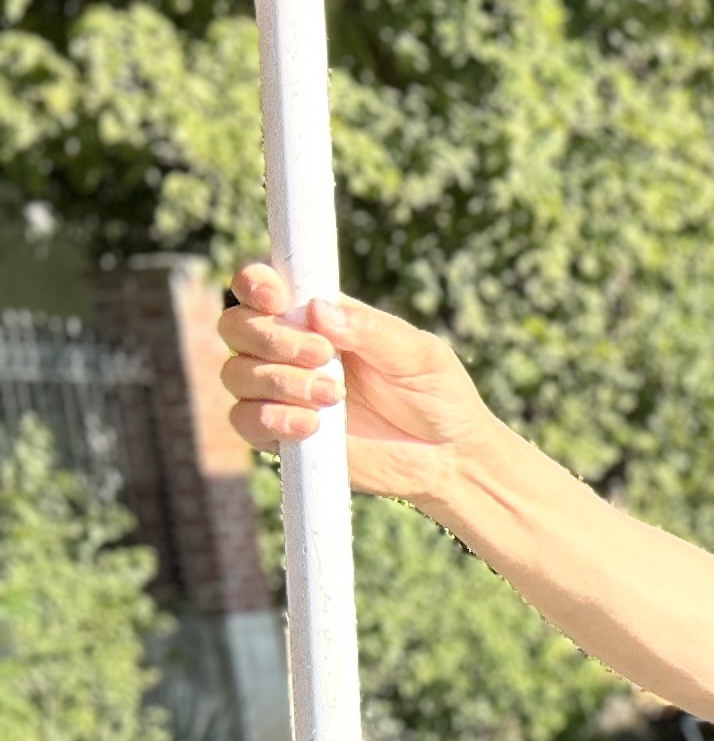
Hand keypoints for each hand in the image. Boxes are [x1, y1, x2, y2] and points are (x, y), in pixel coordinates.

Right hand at [213, 270, 498, 504]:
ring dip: (279, 381)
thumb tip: (317, 311)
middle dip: (271, 337)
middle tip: (321, 354)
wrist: (449, 456)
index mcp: (318, 316)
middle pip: (237, 325)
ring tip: (333, 395)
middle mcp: (289, 349)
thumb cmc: (438, 394)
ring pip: (237, 373)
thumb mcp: (418, 354)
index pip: (263, 286)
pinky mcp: (281, 433)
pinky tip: (311, 424)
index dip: (255, 283)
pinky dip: (271, 419)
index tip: (277, 298)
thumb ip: (370, 330)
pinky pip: (245, 420)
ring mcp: (281, 392)